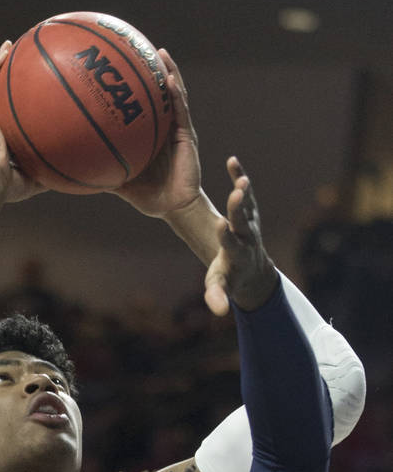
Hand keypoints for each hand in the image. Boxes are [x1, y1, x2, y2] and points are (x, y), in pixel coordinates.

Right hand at [0, 41, 45, 203]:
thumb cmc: (10, 187)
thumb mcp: (35, 178)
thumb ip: (50, 170)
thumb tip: (75, 168)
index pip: (0, 116)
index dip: (8, 103)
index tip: (21, 93)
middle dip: (1, 78)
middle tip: (13, 63)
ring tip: (9, 47)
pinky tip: (6, 49)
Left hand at [112, 50, 202, 217]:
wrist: (172, 208)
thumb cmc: (147, 195)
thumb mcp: (118, 181)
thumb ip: (99, 173)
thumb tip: (71, 172)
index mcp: (148, 135)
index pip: (141, 106)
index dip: (134, 87)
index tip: (118, 68)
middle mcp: (163, 127)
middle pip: (157, 93)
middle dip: (151, 70)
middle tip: (138, 47)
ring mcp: (176, 129)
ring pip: (174, 95)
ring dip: (169, 72)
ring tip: (160, 53)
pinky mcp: (187, 136)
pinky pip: (181, 111)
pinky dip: (177, 94)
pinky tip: (169, 80)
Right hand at [204, 157, 278, 314]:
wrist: (254, 269)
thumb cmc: (231, 278)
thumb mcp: (222, 287)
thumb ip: (217, 296)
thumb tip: (219, 311)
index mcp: (236, 254)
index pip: (232, 244)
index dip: (227, 235)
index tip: (221, 225)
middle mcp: (246, 236)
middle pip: (243, 221)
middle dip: (239, 208)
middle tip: (237, 194)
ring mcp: (250, 222)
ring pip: (248, 205)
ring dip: (244, 191)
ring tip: (240, 176)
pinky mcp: (249, 211)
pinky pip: (246, 192)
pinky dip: (239, 176)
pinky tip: (233, 160)